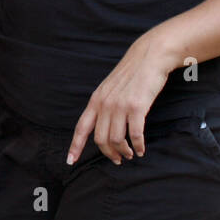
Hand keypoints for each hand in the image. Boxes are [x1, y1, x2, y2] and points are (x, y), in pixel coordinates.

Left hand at [67, 31, 176, 165]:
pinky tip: (141, 150)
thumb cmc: (131, 76)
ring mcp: (120, 106)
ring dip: (124, 151)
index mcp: (95, 100)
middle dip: (108, 153)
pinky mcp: (137, 107)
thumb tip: (102, 126)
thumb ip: (104, 105)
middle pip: (100, 139)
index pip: (81, 127)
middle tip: (118, 160)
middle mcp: (104, 104)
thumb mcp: (110, 89)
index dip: (75, 146)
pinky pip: (134, 134)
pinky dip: (137, 146)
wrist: (148, 58)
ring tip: (130, 155)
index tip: (70, 161)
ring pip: (116, 139)